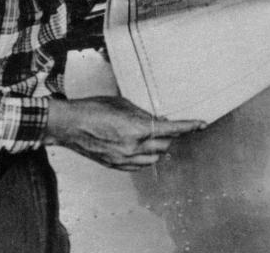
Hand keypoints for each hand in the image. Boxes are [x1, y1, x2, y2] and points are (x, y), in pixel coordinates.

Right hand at [46, 96, 204, 170]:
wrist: (68, 125)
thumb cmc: (93, 109)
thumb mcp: (122, 105)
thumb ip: (143, 115)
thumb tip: (159, 122)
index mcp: (136, 129)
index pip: (171, 130)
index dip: (188, 127)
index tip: (201, 124)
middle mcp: (132, 147)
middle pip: (164, 145)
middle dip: (168, 135)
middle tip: (164, 125)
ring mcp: (123, 159)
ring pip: (154, 157)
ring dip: (158, 146)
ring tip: (149, 135)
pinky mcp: (115, 166)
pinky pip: (140, 165)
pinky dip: (145, 156)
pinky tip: (140, 147)